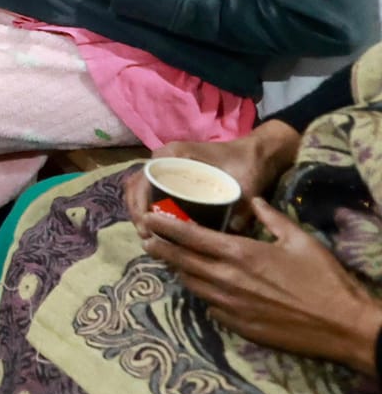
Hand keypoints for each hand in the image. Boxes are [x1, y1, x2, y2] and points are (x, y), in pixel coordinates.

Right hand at [124, 123, 301, 235]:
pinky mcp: (173, 174)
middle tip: (147, 237)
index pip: (143, 179)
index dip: (140, 206)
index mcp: (174, 155)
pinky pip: (151, 190)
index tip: (148, 229)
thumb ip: (239, 213)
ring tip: (151, 235)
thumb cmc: (248, 164)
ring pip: (140, 189)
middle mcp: (164, 158)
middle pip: (136, 186)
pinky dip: (148, 207)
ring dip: (140, 211)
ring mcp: (166, 166)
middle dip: (137, 213)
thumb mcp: (245, 187)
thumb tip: (224, 241)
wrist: (258, 153)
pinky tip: (158, 226)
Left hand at [142, 198, 381, 375]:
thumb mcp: (300, 239)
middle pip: (181, 261)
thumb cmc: (324, 279)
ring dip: (179, 270)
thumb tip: (253, 201)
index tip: (147, 218)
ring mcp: (229, 306)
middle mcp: (226, 279)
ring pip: (191, 284)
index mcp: (239, 253)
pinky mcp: (237, 326)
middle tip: (146, 238)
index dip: (164, 226)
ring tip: (169, 259)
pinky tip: (204, 287)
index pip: (189, 236)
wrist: (342, 326)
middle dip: (160, 247)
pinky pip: (209, 306)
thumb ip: (272, 217)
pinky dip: (203, 293)